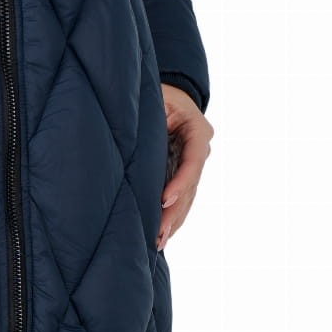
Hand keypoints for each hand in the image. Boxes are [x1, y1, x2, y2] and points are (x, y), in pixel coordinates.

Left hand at [157, 84, 212, 248]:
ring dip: (174, 220)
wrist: (164, 89)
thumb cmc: (155, 91)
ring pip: (188, 196)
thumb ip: (150, 118)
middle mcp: (200, 147)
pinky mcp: (182, 170)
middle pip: (191, 185)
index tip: (164, 200)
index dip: (180, 183)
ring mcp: (194, 161)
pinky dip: (173, 215)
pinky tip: (163, 234)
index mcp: (197, 128)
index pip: (192, 161)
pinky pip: (181, 196)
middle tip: (160, 234)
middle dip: (175, 212)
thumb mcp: (154, 98)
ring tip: (159, 242)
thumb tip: (131, 141)